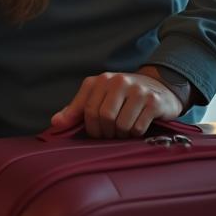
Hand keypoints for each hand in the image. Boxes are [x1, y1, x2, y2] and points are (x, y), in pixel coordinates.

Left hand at [50, 69, 183, 138]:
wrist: (160, 87)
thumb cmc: (122, 97)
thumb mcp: (98, 98)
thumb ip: (76, 110)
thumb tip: (56, 123)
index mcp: (100, 80)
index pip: (88, 109)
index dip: (90, 128)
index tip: (95, 134)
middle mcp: (118, 81)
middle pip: (104, 117)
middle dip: (106, 133)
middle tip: (111, 134)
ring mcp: (137, 90)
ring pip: (121, 124)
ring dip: (121, 135)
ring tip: (124, 131)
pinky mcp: (153, 101)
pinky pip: (138, 127)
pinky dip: (135, 134)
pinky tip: (138, 128)